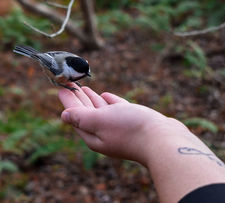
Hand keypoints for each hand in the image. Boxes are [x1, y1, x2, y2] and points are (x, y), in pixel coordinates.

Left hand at [58, 84, 189, 165]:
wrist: (164, 140)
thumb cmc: (130, 129)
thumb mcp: (100, 120)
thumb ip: (81, 117)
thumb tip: (64, 115)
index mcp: (93, 135)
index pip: (75, 115)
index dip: (67, 100)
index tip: (60, 86)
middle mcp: (104, 133)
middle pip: (85, 113)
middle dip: (77, 99)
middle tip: (69, 84)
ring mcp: (119, 129)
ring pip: (100, 111)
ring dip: (91, 99)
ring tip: (84, 88)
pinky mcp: (133, 123)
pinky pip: (116, 110)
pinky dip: (109, 102)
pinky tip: (106, 95)